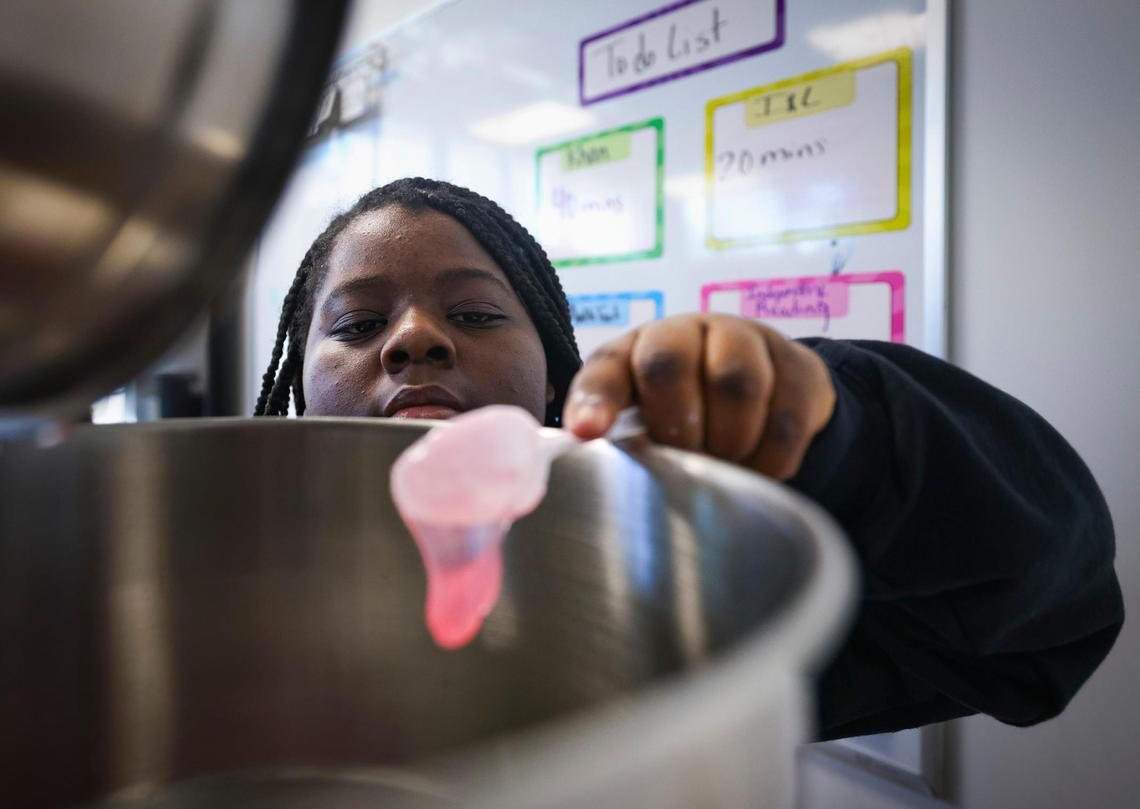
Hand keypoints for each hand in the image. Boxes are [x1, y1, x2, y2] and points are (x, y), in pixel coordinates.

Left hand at [563, 314, 835, 480]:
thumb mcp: (643, 418)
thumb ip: (618, 440)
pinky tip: (757, 468)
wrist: (768, 380)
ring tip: (723, 464)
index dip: (595, 399)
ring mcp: (746, 341)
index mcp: (634, 350)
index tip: (588, 432)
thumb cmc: (686, 409)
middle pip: (669, 363)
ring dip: (727, 440)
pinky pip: (786, 418)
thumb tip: (592, 472)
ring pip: (736, 383)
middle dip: (675, 424)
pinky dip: (769, 459)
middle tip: (685, 458)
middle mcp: (686, 332)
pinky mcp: (798, 367)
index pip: (606, 368)